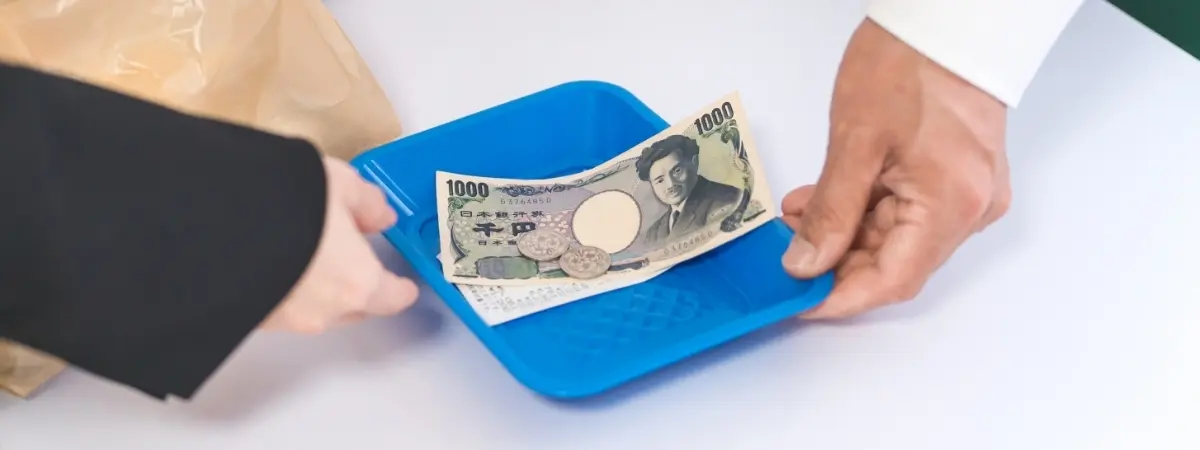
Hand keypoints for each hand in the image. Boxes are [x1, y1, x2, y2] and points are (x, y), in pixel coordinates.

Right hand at [260, 156, 418, 332]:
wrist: (206, 224)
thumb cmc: (288, 201)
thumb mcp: (339, 184)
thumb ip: (366, 203)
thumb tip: (380, 217)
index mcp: (358, 283)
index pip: (392, 298)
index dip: (400, 288)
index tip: (404, 283)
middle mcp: (324, 311)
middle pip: (355, 307)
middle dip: (359, 285)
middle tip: (353, 256)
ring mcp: (284, 321)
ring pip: (316, 307)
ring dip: (319, 286)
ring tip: (308, 249)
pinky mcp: (249, 318)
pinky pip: (281, 305)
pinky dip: (286, 287)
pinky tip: (274, 257)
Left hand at [781, 19, 1010, 319]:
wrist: (947, 22)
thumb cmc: (910, 64)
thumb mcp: (855, 142)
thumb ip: (831, 212)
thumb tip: (807, 263)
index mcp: (951, 204)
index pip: (892, 280)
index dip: (841, 297)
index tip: (799, 302)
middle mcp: (970, 209)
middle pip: (895, 263)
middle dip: (837, 262)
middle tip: (787, 250)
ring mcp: (969, 195)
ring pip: (897, 240)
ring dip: (846, 235)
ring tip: (799, 214)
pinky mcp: (958, 180)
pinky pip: (908, 214)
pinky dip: (865, 213)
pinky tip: (828, 200)